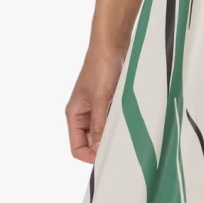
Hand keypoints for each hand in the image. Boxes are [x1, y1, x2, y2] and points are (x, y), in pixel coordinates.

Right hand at [65, 44, 124, 162]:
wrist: (112, 45)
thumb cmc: (101, 68)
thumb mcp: (100, 99)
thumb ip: (99, 125)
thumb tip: (99, 150)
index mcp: (74, 115)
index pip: (77, 148)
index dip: (91, 156)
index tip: (109, 157)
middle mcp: (83, 115)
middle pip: (90, 144)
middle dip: (103, 147)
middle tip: (122, 149)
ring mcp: (96, 110)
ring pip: (103, 134)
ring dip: (113, 136)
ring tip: (126, 134)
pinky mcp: (109, 104)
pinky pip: (112, 123)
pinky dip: (119, 126)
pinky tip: (129, 123)